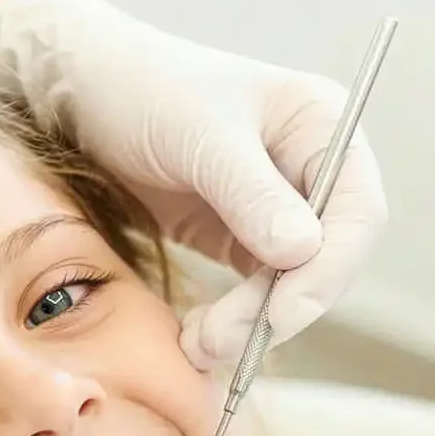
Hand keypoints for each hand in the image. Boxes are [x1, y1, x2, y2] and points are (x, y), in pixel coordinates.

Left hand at [0, 0, 387, 368]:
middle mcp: (305, 170)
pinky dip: (229, 317)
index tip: (282, 314)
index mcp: (319, 127)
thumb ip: (250, 192)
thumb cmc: (142, 89)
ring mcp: (269, 207)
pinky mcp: (231, 235)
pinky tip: (196, 335)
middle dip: (279, 307)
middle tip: (222, 342)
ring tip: (198, 345)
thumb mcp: (198, 135)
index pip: (355, 212)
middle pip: (324, 259)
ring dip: (249, 322)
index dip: (329, 270)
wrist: (80, 94)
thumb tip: (303, 251)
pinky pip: (248, 289)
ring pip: (285, 284)